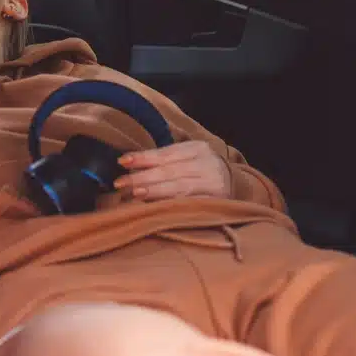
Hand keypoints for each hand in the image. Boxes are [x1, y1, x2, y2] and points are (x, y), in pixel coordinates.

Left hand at [114, 140, 233, 201]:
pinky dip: (170, 205)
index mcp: (197, 148)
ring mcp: (214, 184)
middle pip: (171, 171)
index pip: (166, 153)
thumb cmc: (200, 170)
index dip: (144, 157)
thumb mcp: (187, 158)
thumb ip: (164, 161)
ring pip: (180, 187)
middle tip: (121, 183)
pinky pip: (189, 203)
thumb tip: (129, 167)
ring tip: (135, 193)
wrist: (234, 184)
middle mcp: (208, 163)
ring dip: (155, 191)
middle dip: (143, 177)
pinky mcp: (217, 202)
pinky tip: (155, 207)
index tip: (123, 161)